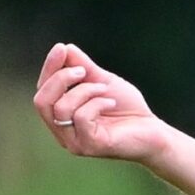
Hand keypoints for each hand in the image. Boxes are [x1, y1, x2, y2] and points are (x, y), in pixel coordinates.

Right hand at [33, 43, 172, 161]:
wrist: (152, 130)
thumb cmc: (126, 108)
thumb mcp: (102, 81)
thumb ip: (82, 67)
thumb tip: (64, 49)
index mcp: (61, 117)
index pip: (42, 91)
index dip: (49, 69)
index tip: (61, 48)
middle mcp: (62, 132)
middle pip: (41, 102)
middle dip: (60, 79)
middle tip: (83, 70)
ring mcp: (74, 142)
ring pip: (61, 108)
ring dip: (85, 90)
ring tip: (104, 89)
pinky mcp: (90, 146)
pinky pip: (81, 117)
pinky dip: (97, 103)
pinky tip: (111, 102)